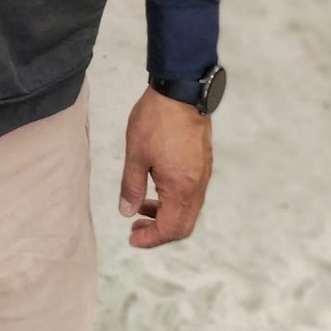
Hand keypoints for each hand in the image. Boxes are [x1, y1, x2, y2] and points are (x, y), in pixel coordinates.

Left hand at [118, 86, 212, 248]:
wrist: (182, 91)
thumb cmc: (156, 120)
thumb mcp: (136, 153)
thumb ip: (132, 186)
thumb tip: (127, 212)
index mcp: (181, 189)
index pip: (169, 229)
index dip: (150, 239)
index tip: (132, 238)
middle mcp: (197, 187)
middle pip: (182, 226)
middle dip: (159, 231)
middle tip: (136, 226)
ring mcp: (203, 175)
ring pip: (188, 210)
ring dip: (166, 214)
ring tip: (141, 204)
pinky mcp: (203, 163)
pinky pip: (191, 194)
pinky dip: (174, 200)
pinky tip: (156, 186)